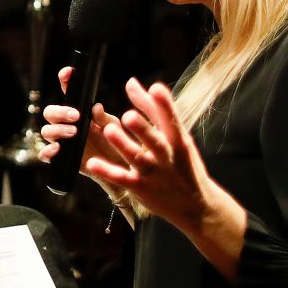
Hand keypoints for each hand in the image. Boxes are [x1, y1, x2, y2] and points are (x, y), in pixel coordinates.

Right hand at [36, 67, 129, 176]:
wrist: (119, 168)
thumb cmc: (116, 142)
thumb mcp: (114, 128)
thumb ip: (104, 118)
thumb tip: (95, 107)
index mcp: (79, 111)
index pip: (68, 92)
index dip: (64, 80)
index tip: (68, 73)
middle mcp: (67, 124)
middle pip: (50, 112)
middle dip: (60, 112)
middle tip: (76, 116)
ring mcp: (62, 140)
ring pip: (46, 131)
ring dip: (57, 130)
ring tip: (74, 133)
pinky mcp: (61, 158)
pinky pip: (45, 154)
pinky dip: (48, 151)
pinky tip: (58, 149)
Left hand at [91, 78, 231, 236]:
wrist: (196, 205)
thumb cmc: (182, 163)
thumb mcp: (177, 136)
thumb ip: (152, 108)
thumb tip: (130, 82)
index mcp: (178, 141)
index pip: (172, 120)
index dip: (165, 104)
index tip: (156, 88)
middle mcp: (167, 157)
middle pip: (155, 141)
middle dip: (142, 128)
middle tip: (128, 115)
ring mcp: (154, 174)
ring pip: (137, 159)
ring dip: (123, 145)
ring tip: (109, 130)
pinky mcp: (141, 188)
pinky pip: (122, 178)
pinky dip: (107, 171)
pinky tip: (92, 163)